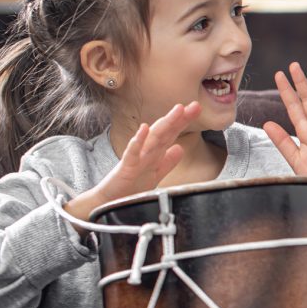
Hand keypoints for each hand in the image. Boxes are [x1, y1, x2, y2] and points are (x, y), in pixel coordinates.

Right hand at [66, 102, 200, 221]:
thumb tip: (180, 148)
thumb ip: (168, 162)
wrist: (109, 201)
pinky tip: (144, 129)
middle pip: (164, 132)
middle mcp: (146, 152)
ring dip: (165, 124)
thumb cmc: (130, 187)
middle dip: (179, 118)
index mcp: (155, 153)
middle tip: (194, 105)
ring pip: (152, 139)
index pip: (171, 134)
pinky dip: (138, 141)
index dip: (184, 121)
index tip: (197, 108)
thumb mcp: (155, 174)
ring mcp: (136, 158)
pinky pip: (132, 153)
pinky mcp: (126, 168)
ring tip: (177, 110)